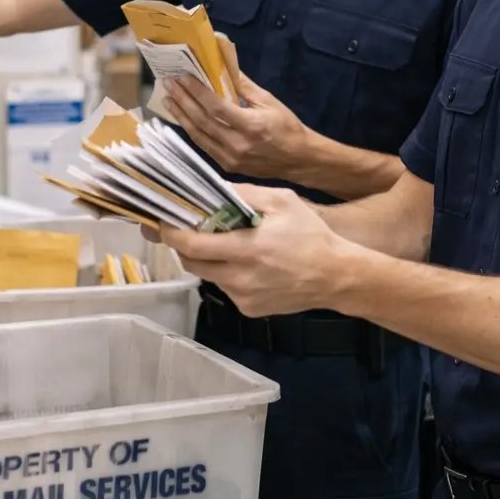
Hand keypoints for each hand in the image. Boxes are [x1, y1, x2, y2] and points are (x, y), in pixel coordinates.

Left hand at [159, 187, 352, 317]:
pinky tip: (247, 264)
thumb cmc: (310, 234)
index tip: (163, 220)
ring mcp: (243, 298)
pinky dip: (226, 274)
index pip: (191, 244)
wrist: (336, 276)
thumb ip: (244, 193)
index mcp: (246, 249)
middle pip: (191, 263)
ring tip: (223, 244)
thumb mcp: (282, 200)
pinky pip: (225, 288)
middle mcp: (239, 278)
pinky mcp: (249, 310)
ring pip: (207, 276)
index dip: (171, 232)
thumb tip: (212, 188)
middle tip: (189, 229)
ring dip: (206, 259)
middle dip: (184, 245)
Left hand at [164, 71, 311, 182]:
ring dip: (182, 116)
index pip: (216, 107)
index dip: (197, 92)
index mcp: (250, 126)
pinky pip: (204, 146)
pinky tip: (184, 118)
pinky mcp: (227, 166)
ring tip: (170, 100)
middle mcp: (237, 145)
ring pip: (199, 136)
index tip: (183, 77)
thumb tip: (224, 67)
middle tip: (170, 85)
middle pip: (202, 121)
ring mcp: (230, 159)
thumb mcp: (269, 102)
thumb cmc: (287, 127)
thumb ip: (245, 87)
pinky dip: (192, 131)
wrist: (298, 160)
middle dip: (184, 101)